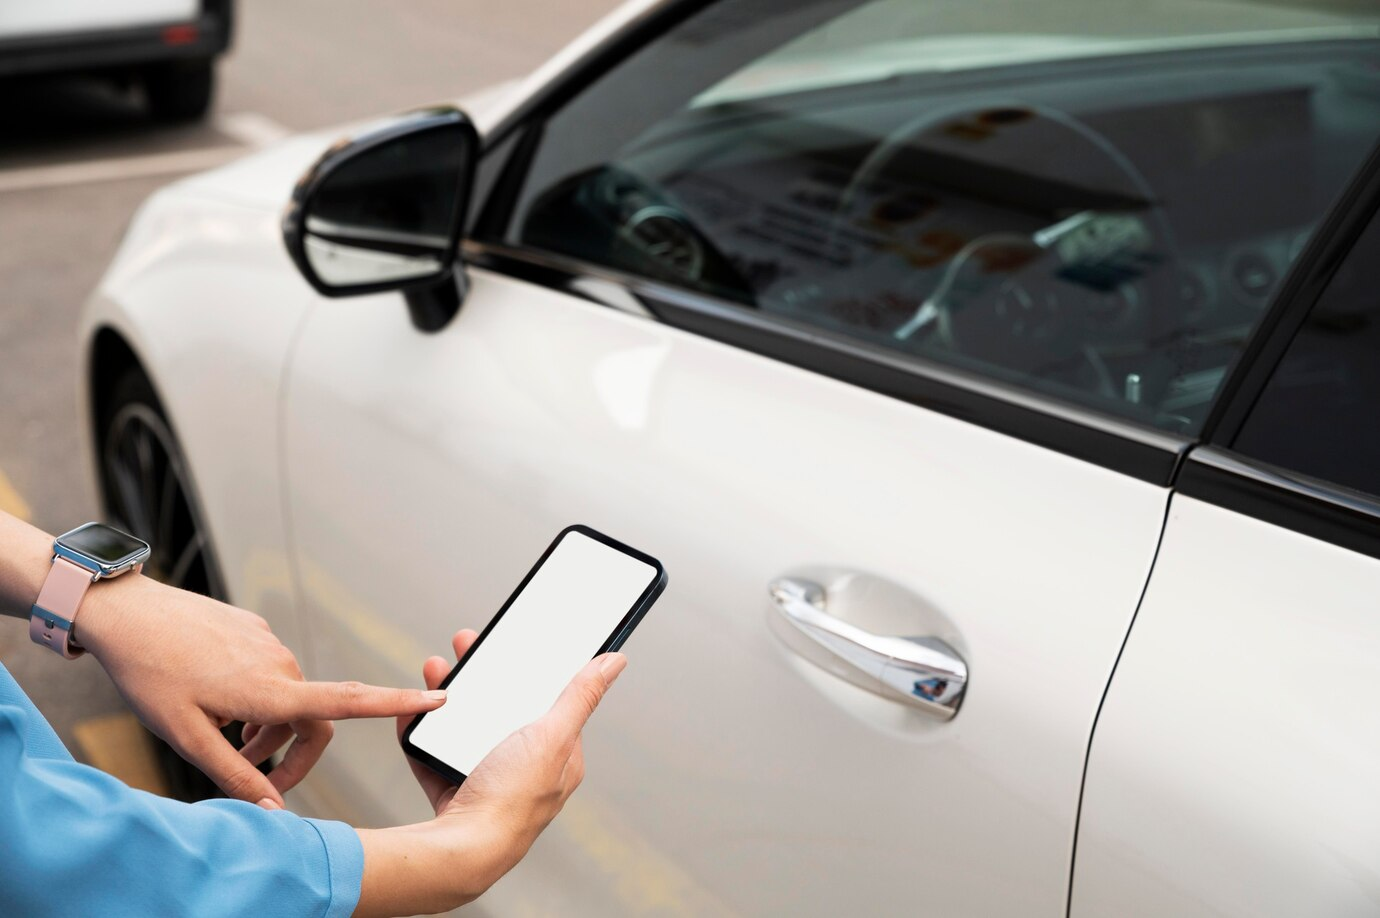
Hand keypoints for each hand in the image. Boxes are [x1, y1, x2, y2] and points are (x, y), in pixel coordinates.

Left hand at [76, 574, 446, 808]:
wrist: (126, 614)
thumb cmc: (151, 675)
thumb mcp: (185, 737)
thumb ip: (234, 774)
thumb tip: (274, 808)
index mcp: (269, 692)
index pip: (348, 702)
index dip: (397, 702)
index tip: (437, 698)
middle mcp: (280, 663)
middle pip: (314, 717)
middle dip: (292, 751)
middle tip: (254, 776)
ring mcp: (268, 642)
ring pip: (289, 696)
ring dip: (269, 726)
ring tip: (225, 738)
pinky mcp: (253, 629)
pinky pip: (270, 671)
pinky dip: (256, 697)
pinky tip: (215, 698)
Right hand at [353, 629, 625, 916]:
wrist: (460, 852)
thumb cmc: (513, 799)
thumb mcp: (552, 735)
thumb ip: (580, 697)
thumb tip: (615, 661)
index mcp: (557, 757)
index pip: (550, 702)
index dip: (530, 669)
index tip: (510, 643)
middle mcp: (524, 769)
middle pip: (503, 709)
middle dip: (482, 676)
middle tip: (464, 647)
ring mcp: (487, 780)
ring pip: (466, 727)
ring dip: (449, 696)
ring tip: (436, 670)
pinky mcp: (453, 791)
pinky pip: (434, 754)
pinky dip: (423, 733)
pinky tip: (415, 714)